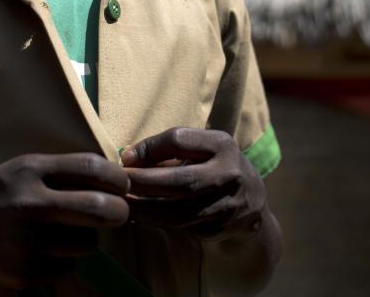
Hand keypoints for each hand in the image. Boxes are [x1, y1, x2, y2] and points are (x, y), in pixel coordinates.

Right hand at [0, 153, 129, 288]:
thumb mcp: (20, 169)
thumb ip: (61, 172)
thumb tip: (113, 180)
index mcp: (31, 170)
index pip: (94, 168)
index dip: (118, 178)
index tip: (122, 185)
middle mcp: (31, 205)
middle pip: (102, 209)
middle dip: (119, 211)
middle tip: (116, 212)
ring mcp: (27, 242)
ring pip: (88, 242)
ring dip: (88, 237)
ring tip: (66, 231)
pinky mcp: (25, 272)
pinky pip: (68, 267)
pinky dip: (65, 259)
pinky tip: (44, 250)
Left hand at [121, 128, 266, 241]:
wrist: (252, 202)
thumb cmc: (214, 166)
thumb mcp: (202, 149)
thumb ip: (169, 151)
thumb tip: (127, 158)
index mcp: (222, 145)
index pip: (179, 140)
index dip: (148, 148)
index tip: (125, 158)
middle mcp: (229, 174)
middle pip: (179, 180)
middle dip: (143, 183)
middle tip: (117, 184)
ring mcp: (226, 206)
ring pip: (177, 212)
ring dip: (143, 209)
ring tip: (120, 203)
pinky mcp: (217, 229)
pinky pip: (179, 227)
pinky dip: (154, 221)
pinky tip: (136, 216)